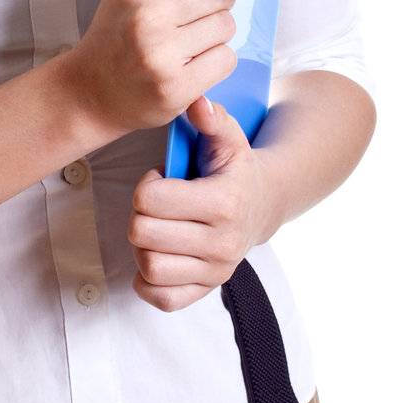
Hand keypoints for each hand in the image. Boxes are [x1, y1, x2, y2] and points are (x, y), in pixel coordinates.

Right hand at [58, 0, 238, 135]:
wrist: (89, 91)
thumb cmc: (117, 31)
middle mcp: (148, 14)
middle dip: (208, 7)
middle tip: (177, 21)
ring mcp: (162, 53)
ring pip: (227, 27)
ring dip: (211, 37)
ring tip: (179, 45)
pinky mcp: (176, 88)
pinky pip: (226, 59)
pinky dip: (212, 64)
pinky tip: (185, 66)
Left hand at [127, 96, 280, 312]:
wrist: (264, 204)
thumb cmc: (235, 168)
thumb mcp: (229, 137)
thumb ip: (212, 119)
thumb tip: (196, 104)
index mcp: (223, 203)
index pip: (150, 199)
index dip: (146, 184)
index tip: (160, 179)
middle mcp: (222, 243)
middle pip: (141, 233)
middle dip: (140, 213)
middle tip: (155, 204)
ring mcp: (216, 271)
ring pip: (148, 267)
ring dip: (142, 246)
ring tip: (157, 227)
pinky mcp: (208, 289)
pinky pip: (162, 299)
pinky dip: (148, 282)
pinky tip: (157, 255)